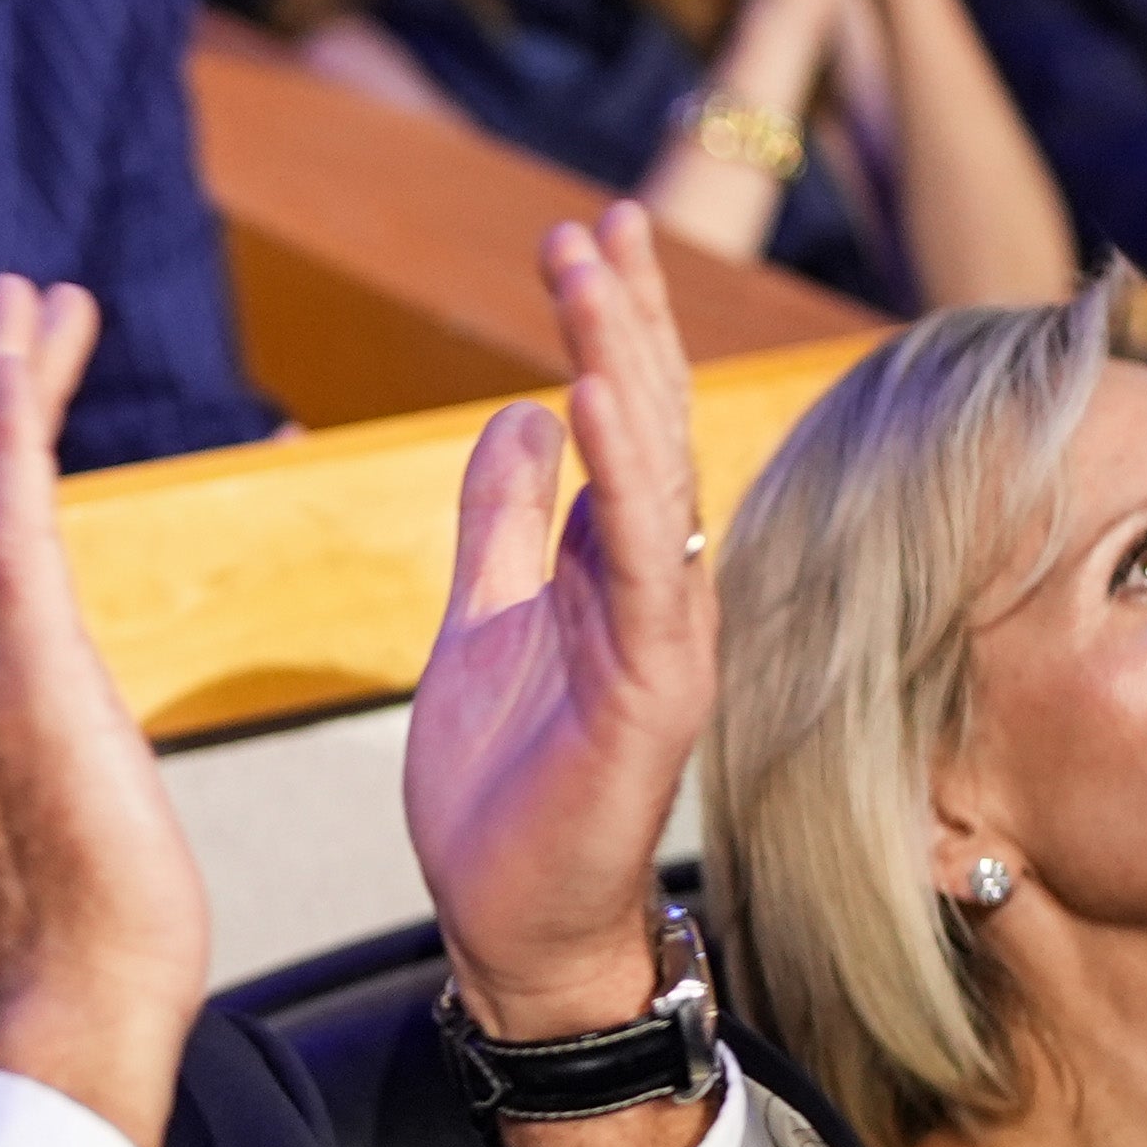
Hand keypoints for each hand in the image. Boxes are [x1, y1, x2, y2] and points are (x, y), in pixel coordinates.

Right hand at [0, 276, 205, 1146]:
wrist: (69, 1016)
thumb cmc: (88, 955)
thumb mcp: (68, 828)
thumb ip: (52, 767)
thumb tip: (66, 760)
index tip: (17, 390)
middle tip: (22, 303)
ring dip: (1, 390)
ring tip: (28, 306)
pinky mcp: (28, 682)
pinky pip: (10, 536)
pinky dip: (9, 448)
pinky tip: (20, 382)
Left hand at [407, 201, 719, 1075]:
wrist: (511, 929)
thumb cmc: (503, 794)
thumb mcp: (481, 625)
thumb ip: (503, 528)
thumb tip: (512, 422)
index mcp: (613, 573)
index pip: (620, 423)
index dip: (607, 328)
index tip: (586, 235)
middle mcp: (656, 592)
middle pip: (650, 426)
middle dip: (624, 318)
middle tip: (598, 218)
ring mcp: (665, 639)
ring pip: (657, 477)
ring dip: (625, 365)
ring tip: (593, 270)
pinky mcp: (653, 692)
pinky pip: (647, 568)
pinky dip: (623, 479)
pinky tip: (593, 399)